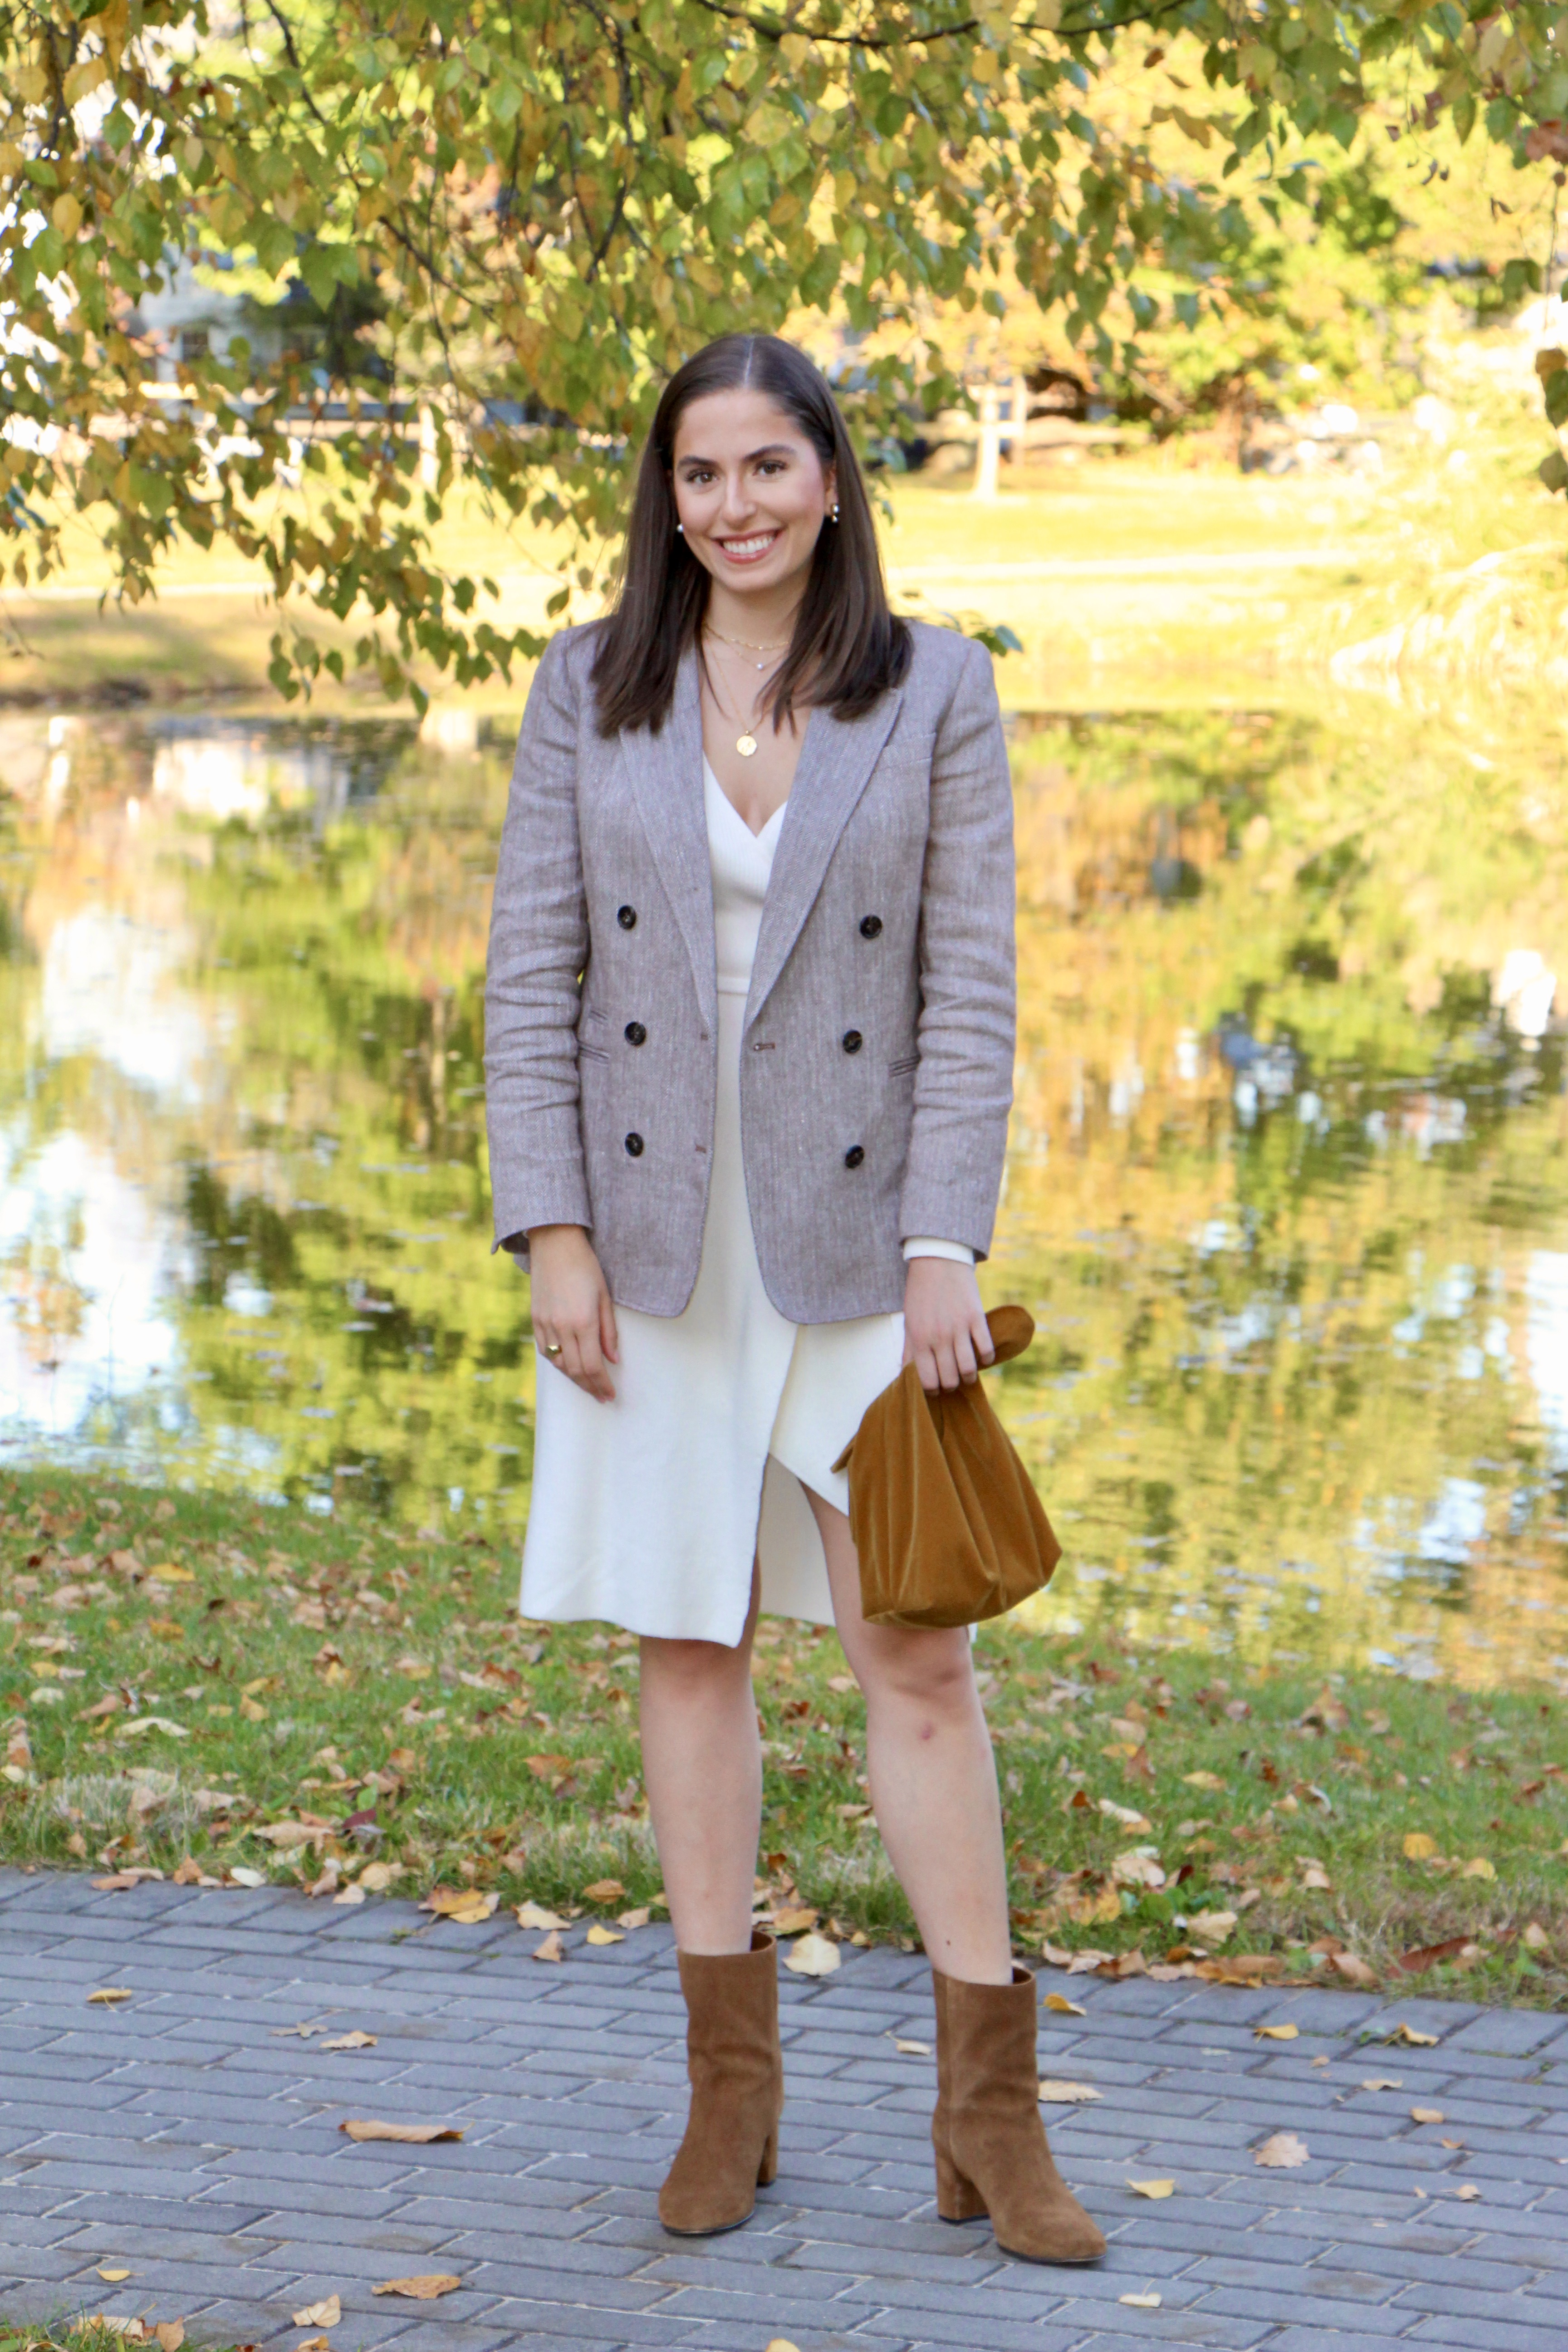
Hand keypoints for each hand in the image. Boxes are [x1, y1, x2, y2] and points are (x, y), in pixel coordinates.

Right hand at [527, 1225, 618, 1401]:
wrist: (555, 1244)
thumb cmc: (586, 1267)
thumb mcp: (604, 1297)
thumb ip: (609, 1332)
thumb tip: (613, 1360)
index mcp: (584, 1322)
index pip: (593, 1365)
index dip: (602, 1384)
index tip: (610, 1395)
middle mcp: (562, 1327)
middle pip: (575, 1370)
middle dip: (589, 1386)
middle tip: (600, 1396)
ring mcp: (546, 1324)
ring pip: (558, 1363)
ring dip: (574, 1378)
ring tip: (587, 1384)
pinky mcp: (535, 1319)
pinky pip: (545, 1351)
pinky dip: (557, 1363)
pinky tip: (567, 1366)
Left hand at [901, 1256, 993, 1393]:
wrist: (938, 1262)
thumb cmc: (921, 1293)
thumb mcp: (909, 1321)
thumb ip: (909, 1349)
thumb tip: (905, 1373)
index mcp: (919, 1339)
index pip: (926, 1380)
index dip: (932, 1390)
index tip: (935, 1387)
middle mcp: (938, 1337)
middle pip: (949, 1379)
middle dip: (950, 1385)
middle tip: (951, 1381)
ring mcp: (958, 1328)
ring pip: (968, 1369)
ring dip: (968, 1377)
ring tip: (967, 1374)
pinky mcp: (976, 1318)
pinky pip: (985, 1349)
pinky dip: (986, 1358)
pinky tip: (982, 1357)